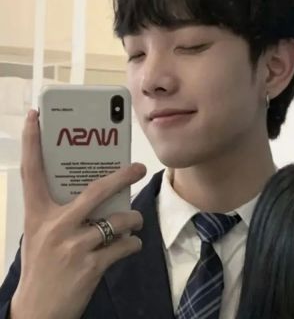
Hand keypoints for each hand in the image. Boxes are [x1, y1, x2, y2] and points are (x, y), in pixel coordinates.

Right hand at [10, 110, 145, 318]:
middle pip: (96, 190)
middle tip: (139, 167)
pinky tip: (130, 244)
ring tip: (133, 222)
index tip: (35, 116)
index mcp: (38, 214)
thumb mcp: (42, 233)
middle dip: (123, 176)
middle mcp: (56, 226)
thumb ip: (65, 211)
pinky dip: (133, 243)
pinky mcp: (91, 266)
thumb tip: (101, 191)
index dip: (31, 141)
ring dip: (133, 220)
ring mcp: (74, 246)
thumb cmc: (42, 265)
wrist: (38, 311)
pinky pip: (125, 245)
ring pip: (119, 220)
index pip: (31, 171)